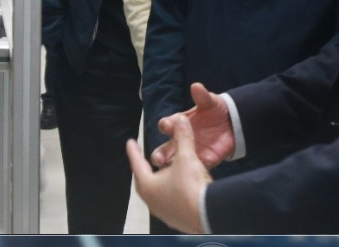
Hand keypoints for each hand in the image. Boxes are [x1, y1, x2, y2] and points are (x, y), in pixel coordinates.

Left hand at [127, 115, 210, 233]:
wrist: (208, 216)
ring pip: (158, 191)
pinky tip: (179, 186)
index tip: (130, 142)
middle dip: (145, 167)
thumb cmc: (190, 187)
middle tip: (144, 158)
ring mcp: (164, 212)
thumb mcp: (186, 158)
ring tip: (164, 170)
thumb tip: (181, 120)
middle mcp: (152, 201)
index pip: (137, 163)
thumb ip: (182, 138)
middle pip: (145, 179)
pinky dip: (171, 189)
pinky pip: (169, 200)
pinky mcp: (176, 217)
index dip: (134, 150)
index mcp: (147, 186)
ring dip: (160, 179)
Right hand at [151, 82, 234, 168]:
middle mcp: (180, 140)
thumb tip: (196, 86)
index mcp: (178, 123)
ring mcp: (191, 151)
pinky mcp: (203, 160)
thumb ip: (203, 96)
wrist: (233, 123)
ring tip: (172, 170)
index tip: (167, 126)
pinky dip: (196, 169)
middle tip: (158, 158)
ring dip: (172, 166)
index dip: (166, 125)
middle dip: (159, 154)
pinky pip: (197, 167)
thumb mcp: (210, 102)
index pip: (167, 125)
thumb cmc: (215, 110)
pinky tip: (197, 169)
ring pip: (176, 162)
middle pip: (164, 149)